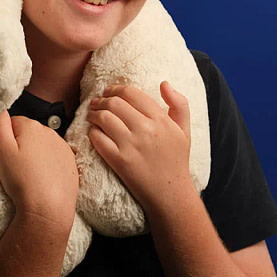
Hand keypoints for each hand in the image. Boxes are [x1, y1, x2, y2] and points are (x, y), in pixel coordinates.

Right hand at [0, 110, 78, 224]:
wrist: (49, 207)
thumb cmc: (22, 180)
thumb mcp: (2, 150)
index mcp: (31, 126)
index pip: (13, 122)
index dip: (6, 139)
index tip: (6, 155)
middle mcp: (50, 132)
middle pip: (29, 133)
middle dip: (21, 145)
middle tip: (16, 167)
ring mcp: (63, 147)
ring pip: (42, 145)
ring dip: (35, 155)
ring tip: (29, 175)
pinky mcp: (71, 163)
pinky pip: (55, 158)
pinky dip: (48, 165)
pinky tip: (42, 179)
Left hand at [86, 81, 193, 214]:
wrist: (170, 193)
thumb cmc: (177, 160)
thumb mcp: (184, 130)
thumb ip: (179, 104)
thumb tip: (164, 83)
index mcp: (160, 119)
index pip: (132, 93)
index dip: (116, 88)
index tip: (109, 91)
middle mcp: (145, 129)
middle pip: (115, 103)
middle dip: (102, 99)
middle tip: (97, 101)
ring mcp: (131, 145)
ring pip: (104, 118)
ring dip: (94, 113)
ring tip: (92, 114)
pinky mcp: (119, 160)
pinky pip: (98, 139)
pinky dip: (92, 131)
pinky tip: (93, 131)